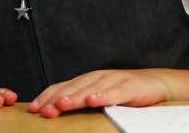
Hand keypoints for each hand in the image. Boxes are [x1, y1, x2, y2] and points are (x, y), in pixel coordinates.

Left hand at [28, 69, 170, 117]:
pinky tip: (94, 101)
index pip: (61, 87)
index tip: (33, 109)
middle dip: (56, 100)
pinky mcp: (129, 86)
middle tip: (43, 111)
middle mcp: (96, 77)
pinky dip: (103, 96)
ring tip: (62, 105)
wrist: (155, 83)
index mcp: (85, 80)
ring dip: (75, 97)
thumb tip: (54, 110)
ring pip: (90, 89)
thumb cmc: (122, 92)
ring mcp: (113, 80)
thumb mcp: (97, 95)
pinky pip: (115, 92)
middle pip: (72, 88)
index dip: (46, 97)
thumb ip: (79, 100)